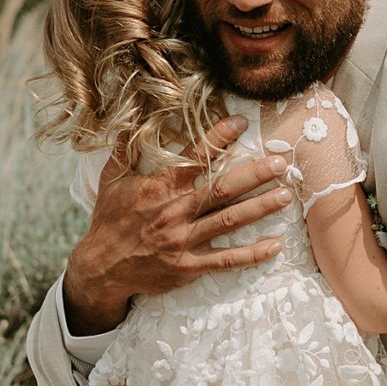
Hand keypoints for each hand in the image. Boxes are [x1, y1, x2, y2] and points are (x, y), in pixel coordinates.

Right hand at [62, 115, 293, 335]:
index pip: (193, 156)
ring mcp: (183, 240)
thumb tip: (131, 118)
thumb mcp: (111, 180)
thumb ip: (125, 149)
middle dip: (254, 175)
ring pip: (229, 221)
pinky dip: (251, 254)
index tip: (241, 123)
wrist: (101, 268)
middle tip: (280, 163)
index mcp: (159, 187)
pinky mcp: (188, 266)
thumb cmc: (109, 220)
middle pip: (222, 189)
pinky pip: (225, 260)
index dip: (218, 137)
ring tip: (285, 196)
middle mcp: (175, 211)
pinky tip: (275, 246)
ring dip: (260, 208)